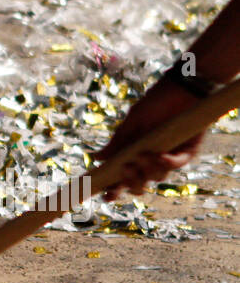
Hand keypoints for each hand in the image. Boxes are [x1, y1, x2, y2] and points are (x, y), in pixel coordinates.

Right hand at [91, 80, 203, 200]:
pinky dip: (167, 163)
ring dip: (148, 169)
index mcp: (133, 157)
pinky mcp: (187, 151)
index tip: (107, 195)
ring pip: (157, 177)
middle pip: (139, 185)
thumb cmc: (155, 102)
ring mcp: (169, 157)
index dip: (115, 191)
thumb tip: (96, 158)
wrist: (181, 87)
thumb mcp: (131, 123)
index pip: (122, 180)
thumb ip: (116, 143)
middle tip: (126, 168)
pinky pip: (177, 164)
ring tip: (143, 154)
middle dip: (131, 182)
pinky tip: (160, 155)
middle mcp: (151, 161)